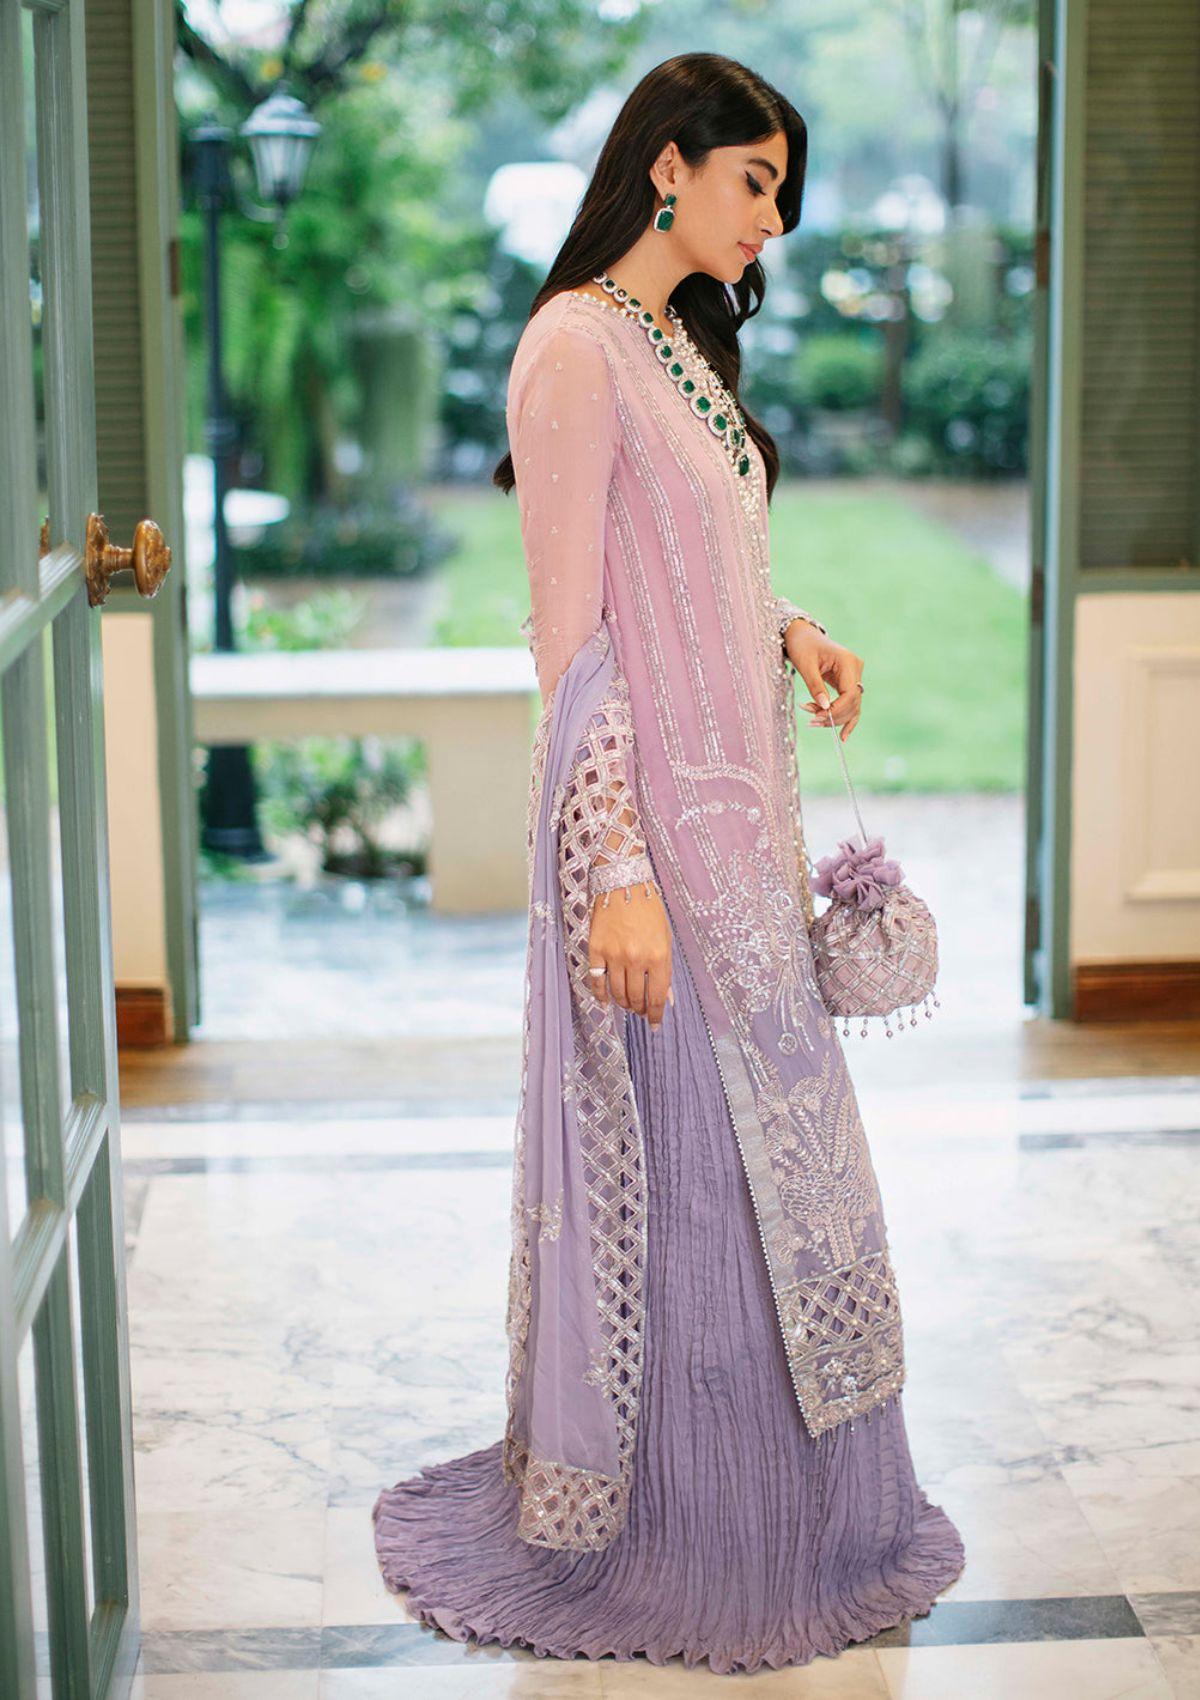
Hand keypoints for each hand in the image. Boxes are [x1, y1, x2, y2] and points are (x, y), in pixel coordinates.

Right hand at [586, 880, 671, 1030]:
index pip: (656, 997)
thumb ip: (665, 969)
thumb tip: (666, 999)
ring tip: (626, 1003)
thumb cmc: (649, 909)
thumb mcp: (665, 938)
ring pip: (617, 993)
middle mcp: (636, 958)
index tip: (654, 1025)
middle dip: (639, 1009)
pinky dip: (600, 994)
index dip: (655, 1015)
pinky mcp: (596, 949)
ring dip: (622, 1003)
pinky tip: (605, 1000)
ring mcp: (614, 955)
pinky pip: (596, 980)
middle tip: (640, 1010)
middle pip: (635, 998)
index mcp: (658, 956)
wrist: (623, 883)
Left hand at [783, 620, 863, 742]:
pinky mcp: (848, 682)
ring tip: (813, 721)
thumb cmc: (802, 646)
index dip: (836, 710)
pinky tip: (843, 736)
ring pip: (852, 705)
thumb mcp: (805, 665)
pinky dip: (846, 718)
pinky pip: (851, 703)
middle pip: (852, 702)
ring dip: (834, 717)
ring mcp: (854, 675)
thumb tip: (824, 708)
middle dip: (833, 715)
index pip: (850, 693)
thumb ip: (815, 686)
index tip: (817, 717)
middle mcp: (855, 668)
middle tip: (811, 721)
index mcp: (847, 661)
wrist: (802, 635)